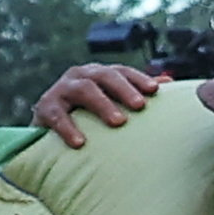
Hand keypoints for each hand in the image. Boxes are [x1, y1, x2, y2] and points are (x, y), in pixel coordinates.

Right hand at [37, 60, 169, 148]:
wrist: (47, 128)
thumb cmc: (87, 114)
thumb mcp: (110, 101)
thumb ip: (135, 92)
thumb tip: (168, 83)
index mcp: (98, 74)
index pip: (121, 71)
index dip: (138, 78)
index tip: (155, 91)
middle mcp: (80, 76)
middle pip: (105, 76)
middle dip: (124, 89)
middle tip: (140, 106)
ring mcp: (61, 89)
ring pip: (84, 90)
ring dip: (102, 105)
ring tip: (118, 123)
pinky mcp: (45, 108)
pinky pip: (58, 116)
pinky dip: (69, 128)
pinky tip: (80, 143)